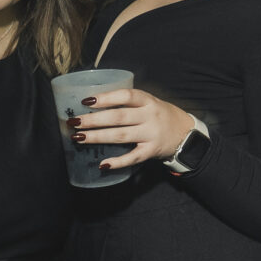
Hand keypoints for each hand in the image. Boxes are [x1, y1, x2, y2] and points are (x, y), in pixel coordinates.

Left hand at [68, 87, 196, 171]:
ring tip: (79, 137)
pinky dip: (118, 162)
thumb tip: (94, 103)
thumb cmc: (161, 115)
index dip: (106, 98)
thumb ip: (128, 102)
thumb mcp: (149, 103)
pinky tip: (103, 163)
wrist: (186, 134)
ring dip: (98, 137)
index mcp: (148, 101)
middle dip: (94, 120)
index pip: (126, 96)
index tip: (86, 101)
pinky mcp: (151, 151)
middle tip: (74, 122)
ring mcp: (151, 135)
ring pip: (121, 136)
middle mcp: (150, 116)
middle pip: (118, 117)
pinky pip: (133, 157)